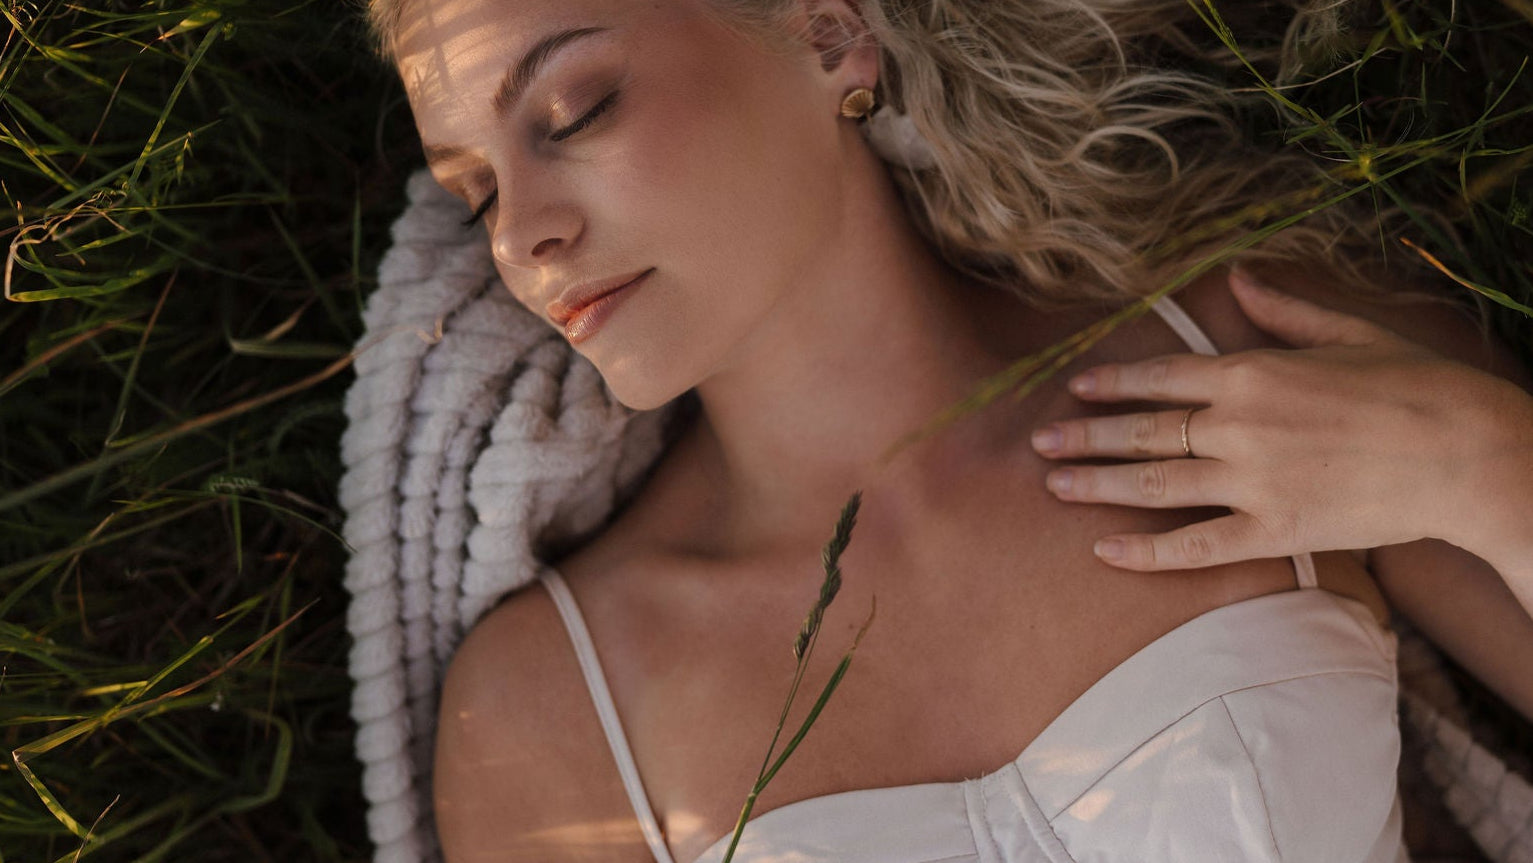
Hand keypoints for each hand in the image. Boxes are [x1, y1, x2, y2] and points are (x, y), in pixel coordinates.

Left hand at [1029, 268, 1532, 570]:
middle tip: (1038, 442)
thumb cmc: (1418, 386)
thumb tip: (1236, 278)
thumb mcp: (1349, 332)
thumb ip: (1283, 311)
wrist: (1469, 452)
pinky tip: (1105, 553)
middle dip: (1083, 436)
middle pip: (1142, 432)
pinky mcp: (1275, 531)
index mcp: (1254, 372)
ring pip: (1153, 485)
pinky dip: (1146, 553)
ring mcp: (1253, 481)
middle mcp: (1240, 425)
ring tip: (1053, 486)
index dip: (1113, 384)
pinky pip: (1195, 546)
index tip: (1075, 389)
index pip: (1162, 377)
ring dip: (1096, 485)